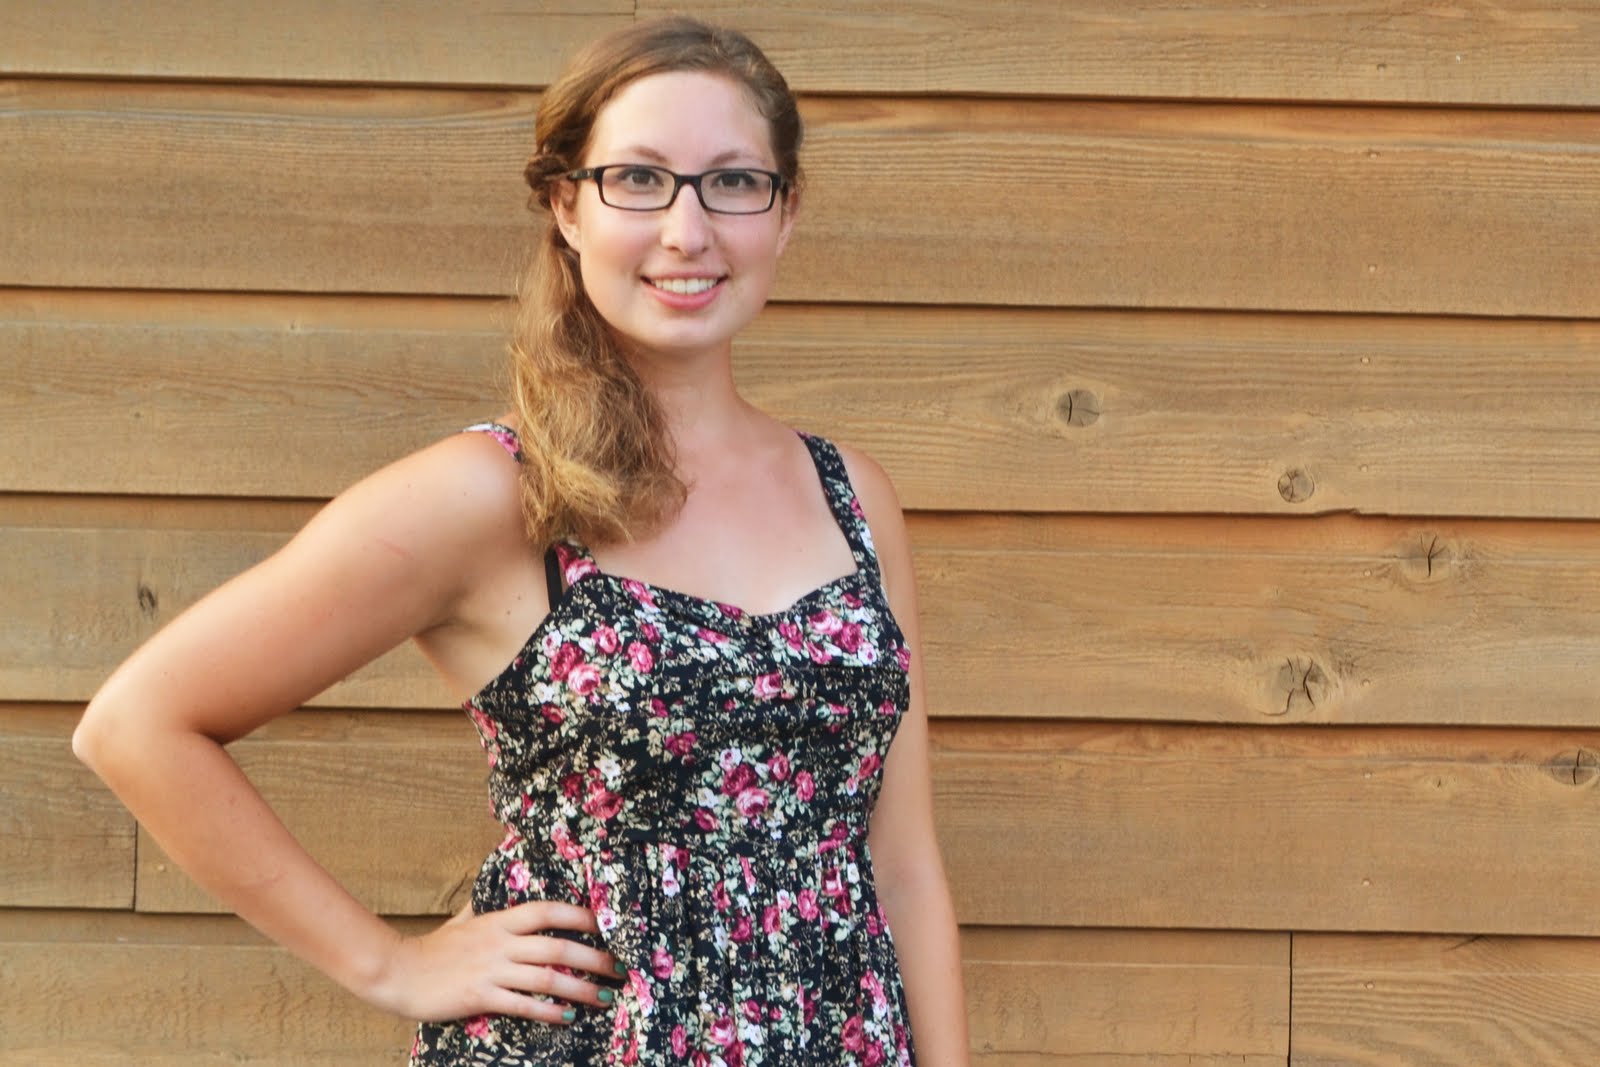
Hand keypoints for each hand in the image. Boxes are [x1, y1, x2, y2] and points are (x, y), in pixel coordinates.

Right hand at [363, 900, 619, 1022]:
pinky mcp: (481, 996)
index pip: (548, 911)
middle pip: (558, 947)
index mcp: (500, 921)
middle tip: (619, 968)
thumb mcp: (463, 920)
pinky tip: (567, 1016)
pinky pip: (523, 1004)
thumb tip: (493, 893)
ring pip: (547, 978)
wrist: (398, 972)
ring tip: (604, 997)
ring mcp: (492, 969)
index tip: (606, 925)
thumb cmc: (434, 948)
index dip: (580, 916)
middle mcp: (501, 942)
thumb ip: (484, 909)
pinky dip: (548, 1011)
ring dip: (580, 989)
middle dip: (594, 958)